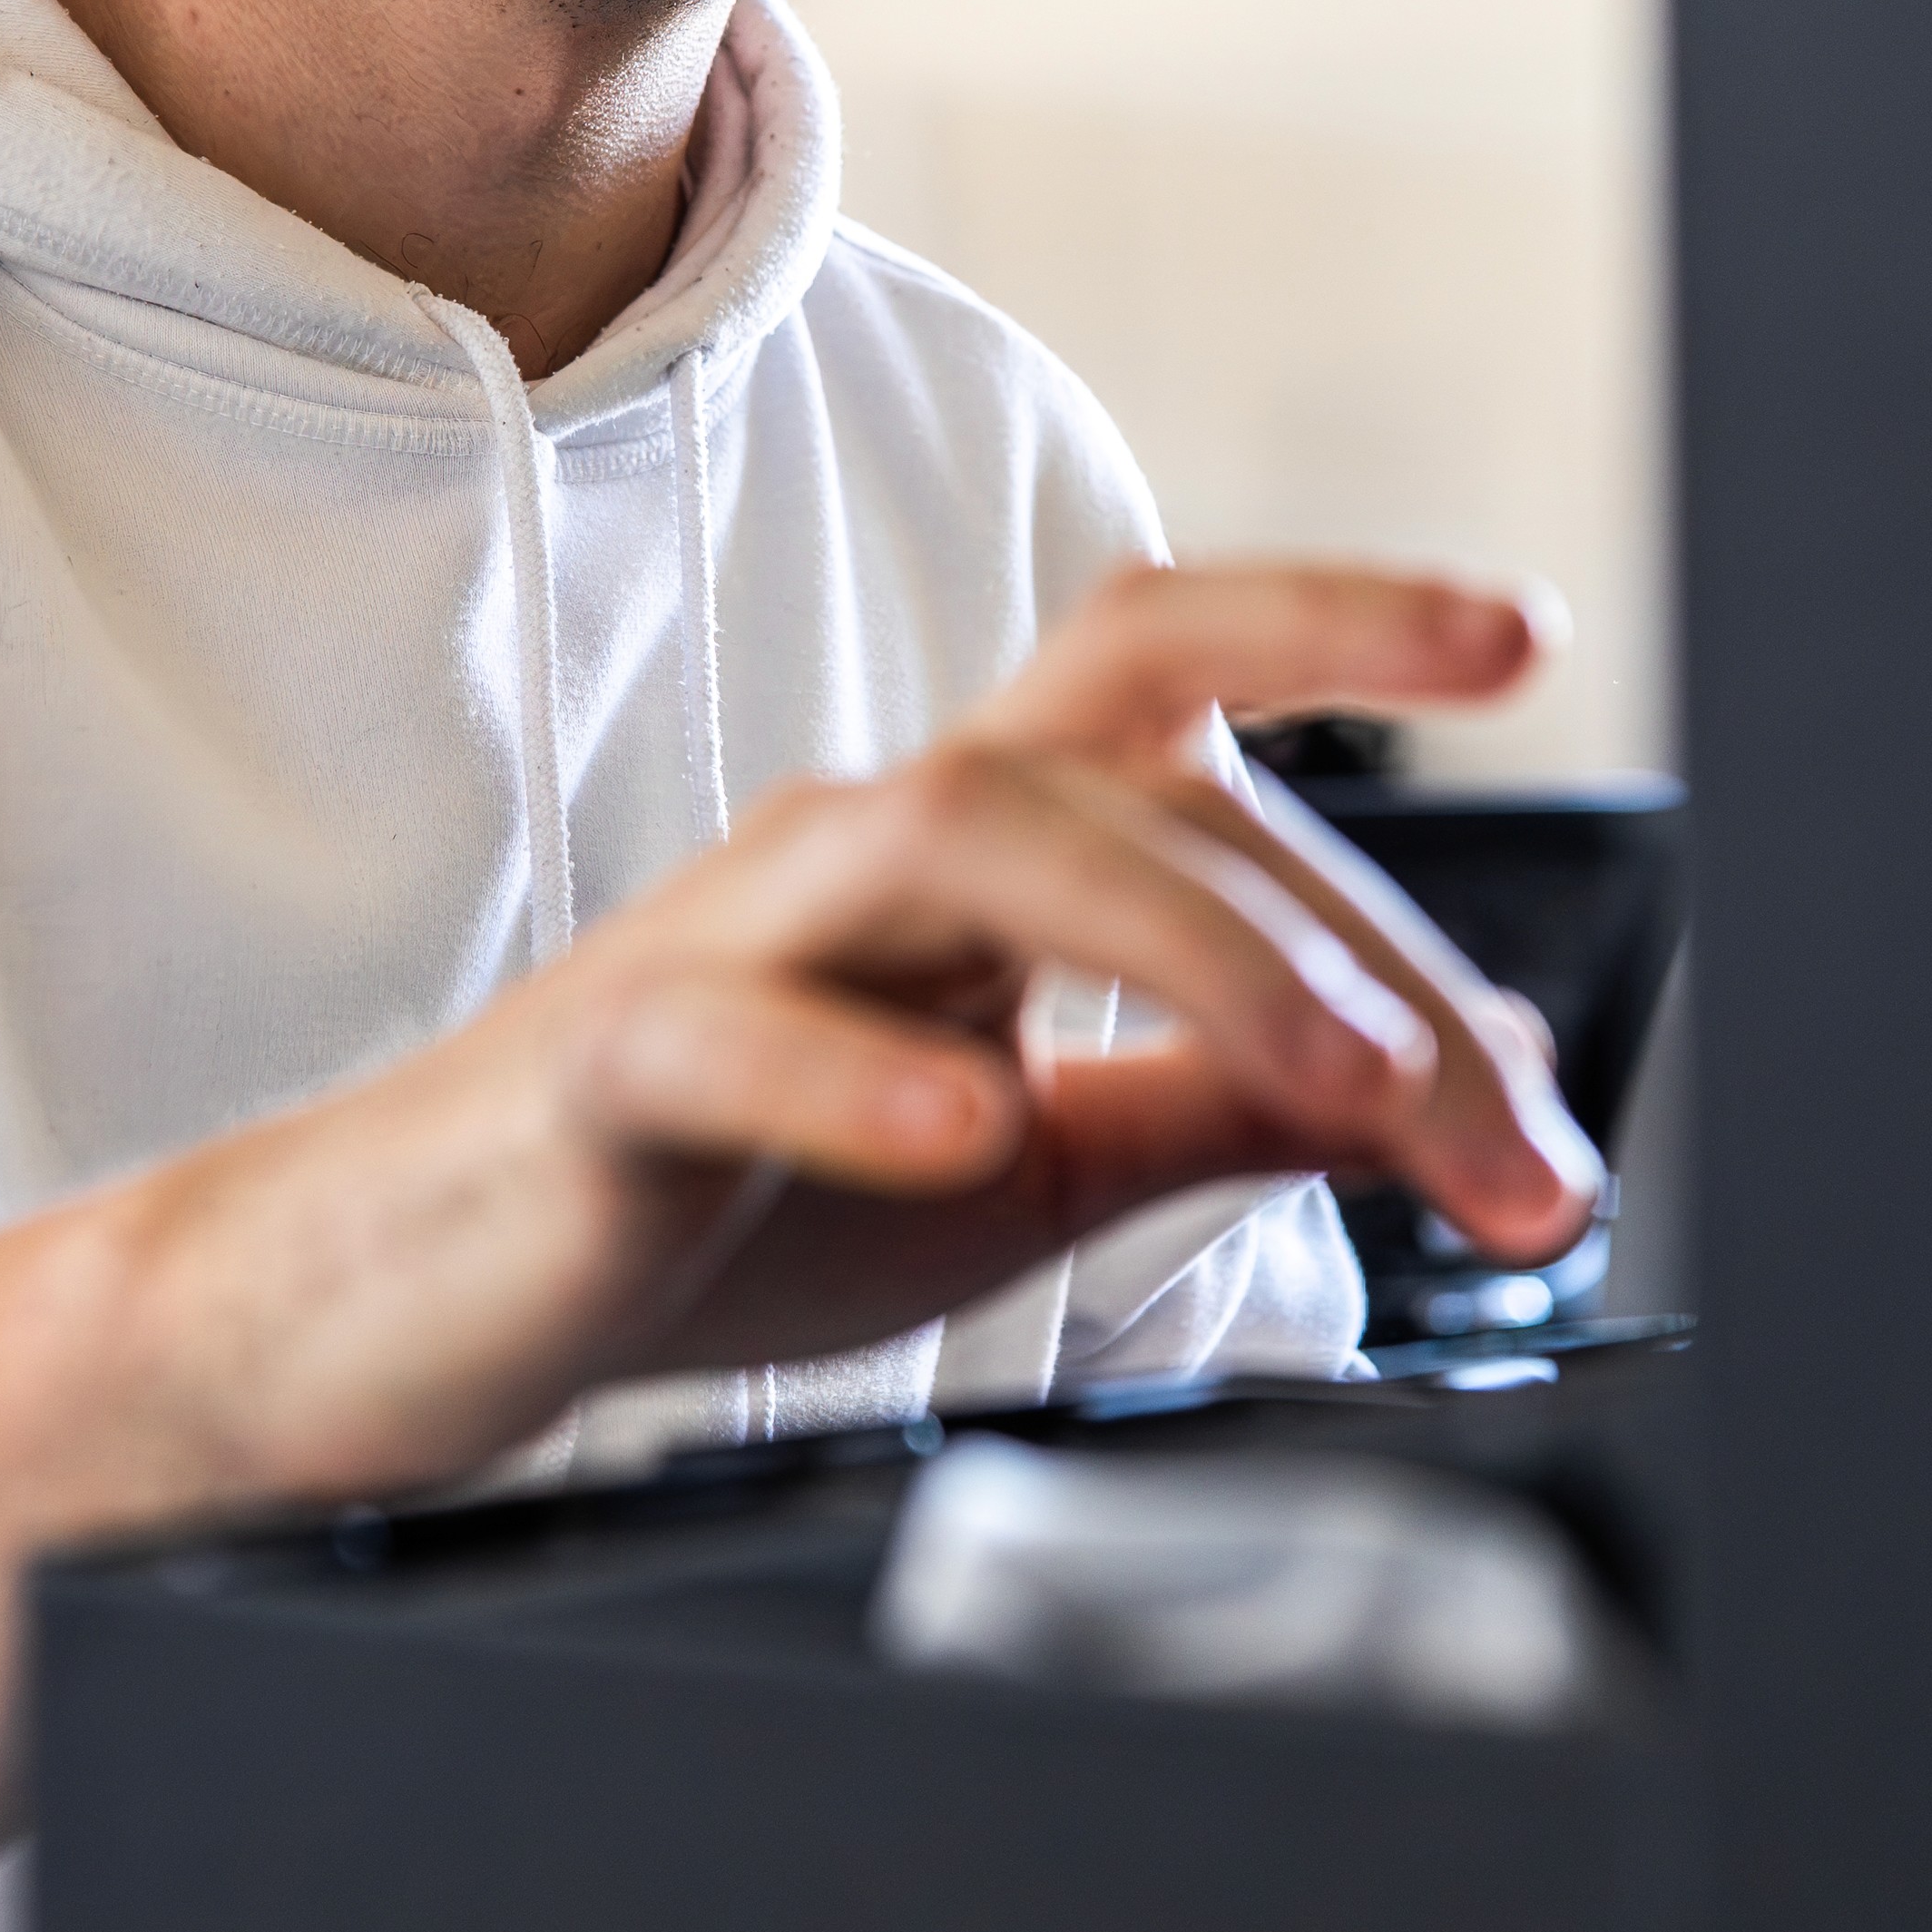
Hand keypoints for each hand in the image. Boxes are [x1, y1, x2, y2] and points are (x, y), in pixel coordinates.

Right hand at [91, 561, 1604, 1509]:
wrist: (409, 1307)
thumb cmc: (716, 1205)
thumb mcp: (1030, 1160)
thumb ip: (1216, 1097)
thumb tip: (1444, 1068)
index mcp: (969, 846)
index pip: (1178, 700)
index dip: (1341, 624)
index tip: (1522, 628)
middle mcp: (861, 839)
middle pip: (1126, 771)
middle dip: (1353, 943)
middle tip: (1508, 1129)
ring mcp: (727, 934)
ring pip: (962, 834)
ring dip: (1185, 951)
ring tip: (1337, 1086)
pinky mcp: (604, 1071)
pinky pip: (727, 1029)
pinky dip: (863, 1070)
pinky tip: (973, 1129)